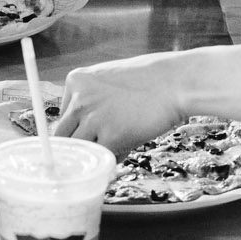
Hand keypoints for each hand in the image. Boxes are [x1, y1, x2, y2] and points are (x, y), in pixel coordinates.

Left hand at [57, 53, 189, 154]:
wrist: (176, 82)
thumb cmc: (150, 81)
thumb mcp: (110, 80)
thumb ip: (92, 100)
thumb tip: (84, 131)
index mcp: (75, 80)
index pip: (64, 116)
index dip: (81, 128)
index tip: (98, 128)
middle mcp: (79, 99)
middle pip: (64, 136)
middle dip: (82, 144)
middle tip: (102, 144)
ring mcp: (93, 118)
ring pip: (81, 150)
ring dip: (97, 153)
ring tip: (119, 143)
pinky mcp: (111, 136)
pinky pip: (101, 158)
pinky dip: (112, 159)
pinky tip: (128, 146)